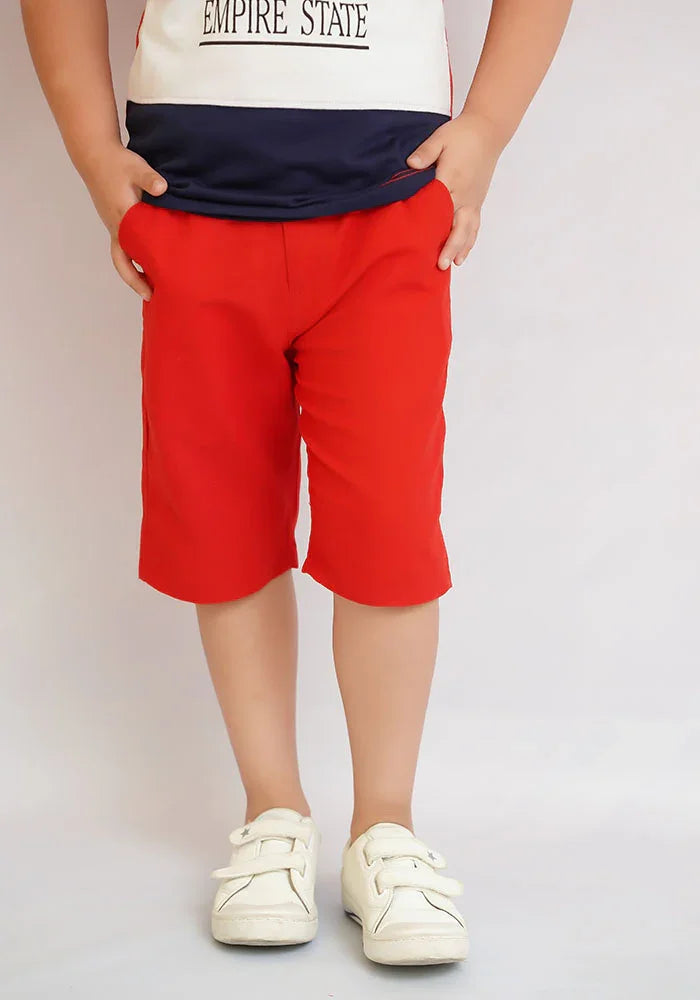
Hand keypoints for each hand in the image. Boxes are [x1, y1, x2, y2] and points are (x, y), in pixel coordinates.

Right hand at [81, 143, 166, 298]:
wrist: (95, 154)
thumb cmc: (117, 162)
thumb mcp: (136, 167)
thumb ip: (150, 179)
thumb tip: (162, 188)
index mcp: (122, 220)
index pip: (127, 257)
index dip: (137, 276)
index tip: (150, 291)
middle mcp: (116, 227)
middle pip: (122, 263)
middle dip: (136, 280)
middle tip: (153, 295)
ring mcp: (114, 224)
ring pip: (122, 255)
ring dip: (136, 269)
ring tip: (154, 281)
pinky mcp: (115, 219)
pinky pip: (123, 244)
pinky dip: (135, 256)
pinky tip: (150, 257)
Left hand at [407, 111, 504, 270]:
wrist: (488, 131)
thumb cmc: (461, 134)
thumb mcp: (440, 138)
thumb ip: (425, 152)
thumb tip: (412, 164)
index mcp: (452, 178)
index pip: (441, 205)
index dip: (433, 224)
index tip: (423, 241)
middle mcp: (465, 194)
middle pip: (458, 224)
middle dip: (450, 245)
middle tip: (440, 263)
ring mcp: (472, 200)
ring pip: (468, 229)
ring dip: (460, 247)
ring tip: (452, 264)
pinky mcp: (477, 202)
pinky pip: (474, 226)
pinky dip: (469, 242)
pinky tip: (462, 255)